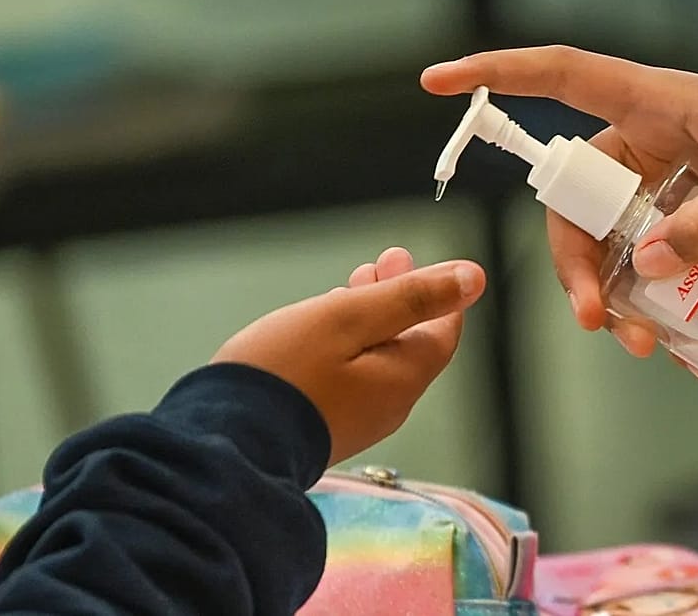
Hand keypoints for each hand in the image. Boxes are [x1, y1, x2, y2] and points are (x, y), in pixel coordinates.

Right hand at [212, 247, 485, 464]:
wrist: (224, 442)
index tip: (409, 256)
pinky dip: (348, 347)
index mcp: (404, 378)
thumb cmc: (284, 375)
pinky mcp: (325, 429)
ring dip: (371, 319)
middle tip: (382, 261)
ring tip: (352, 286)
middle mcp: (389, 406)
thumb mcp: (351, 319)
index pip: (443, 330)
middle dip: (399, 297)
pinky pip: (351, 381)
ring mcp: (357, 422)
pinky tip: (324, 331)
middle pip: (410, 344)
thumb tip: (473, 279)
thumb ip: (413, 297)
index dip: (435, 290)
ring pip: (378, 360)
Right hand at [421, 46, 697, 363]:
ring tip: (644, 347)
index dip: (496, 74)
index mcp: (653, 105)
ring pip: (613, 248)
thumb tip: (649, 268)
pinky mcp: (694, 230)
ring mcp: (668, 192)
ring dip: (618, 299)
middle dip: (577, 264)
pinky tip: (683, 349)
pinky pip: (655, 272)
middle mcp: (648, 148)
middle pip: (577, 203)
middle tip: (597, 318)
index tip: (436, 83)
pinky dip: (660, 310)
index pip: (559, 76)